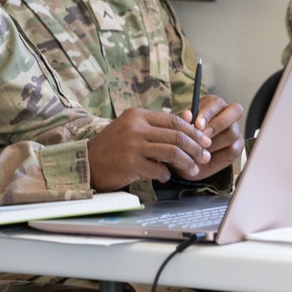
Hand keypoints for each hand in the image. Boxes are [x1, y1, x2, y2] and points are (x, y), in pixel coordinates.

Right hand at [86, 108, 210, 190]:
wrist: (87, 162)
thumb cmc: (113, 146)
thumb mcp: (133, 128)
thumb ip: (159, 124)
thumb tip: (190, 118)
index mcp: (138, 115)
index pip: (174, 120)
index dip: (193, 131)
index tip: (204, 141)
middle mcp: (136, 127)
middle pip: (177, 136)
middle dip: (196, 148)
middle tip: (204, 157)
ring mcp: (133, 146)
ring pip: (172, 152)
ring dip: (187, 162)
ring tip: (192, 169)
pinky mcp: (131, 164)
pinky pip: (159, 169)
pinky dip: (166, 174)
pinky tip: (166, 177)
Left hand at [180, 94, 243, 180]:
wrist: (186, 159)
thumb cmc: (185, 137)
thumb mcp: (181, 128)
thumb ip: (184, 121)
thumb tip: (187, 115)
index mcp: (213, 105)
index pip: (217, 102)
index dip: (208, 113)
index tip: (197, 124)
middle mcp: (228, 114)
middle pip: (236, 110)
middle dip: (217, 124)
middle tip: (203, 136)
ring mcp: (235, 130)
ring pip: (232, 132)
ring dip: (215, 142)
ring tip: (200, 149)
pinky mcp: (237, 147)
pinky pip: (233, 149)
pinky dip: (218, 154)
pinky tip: (206, 157)